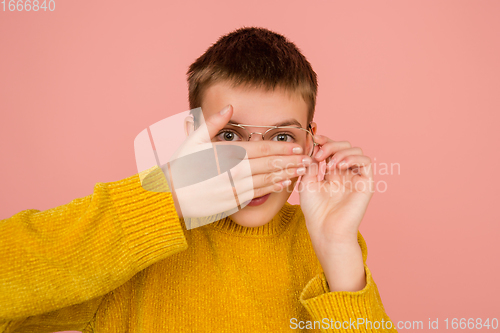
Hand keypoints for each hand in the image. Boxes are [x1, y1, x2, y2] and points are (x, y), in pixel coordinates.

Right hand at [161, 105, 311, 221]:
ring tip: (301, 170)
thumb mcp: (194, 140)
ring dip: (285, 174)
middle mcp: (232, 171)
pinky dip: (272, 187)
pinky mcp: (233, 201)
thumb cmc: (182, 166)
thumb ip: (213, 122)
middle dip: (289, 161)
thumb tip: (230, 107)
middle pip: (268, 164)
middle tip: (307, 159)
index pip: (260, 149)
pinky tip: (284, 183)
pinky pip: (257, 193)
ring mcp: (233, 188)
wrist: (171, 196)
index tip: (297, 146)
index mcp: (226, 154)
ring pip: (266, 179)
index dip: (281, 147)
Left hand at [299, 134, 374, 290]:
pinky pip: (365, 161)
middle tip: (319, 155)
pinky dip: (352, 158)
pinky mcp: (366, 183)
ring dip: (340, 152)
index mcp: (331, 173)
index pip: (332, 149)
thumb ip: (312, 162)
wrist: (325, 228)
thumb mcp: (308, 181)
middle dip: (331, 145)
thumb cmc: (315, 210)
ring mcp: (356, 177)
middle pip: (344, 146)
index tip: (314, 140)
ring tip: (329, 165)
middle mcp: (345, 173)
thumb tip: (313, 142)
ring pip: (356, 150)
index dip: (325, 141)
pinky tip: (339, 167)